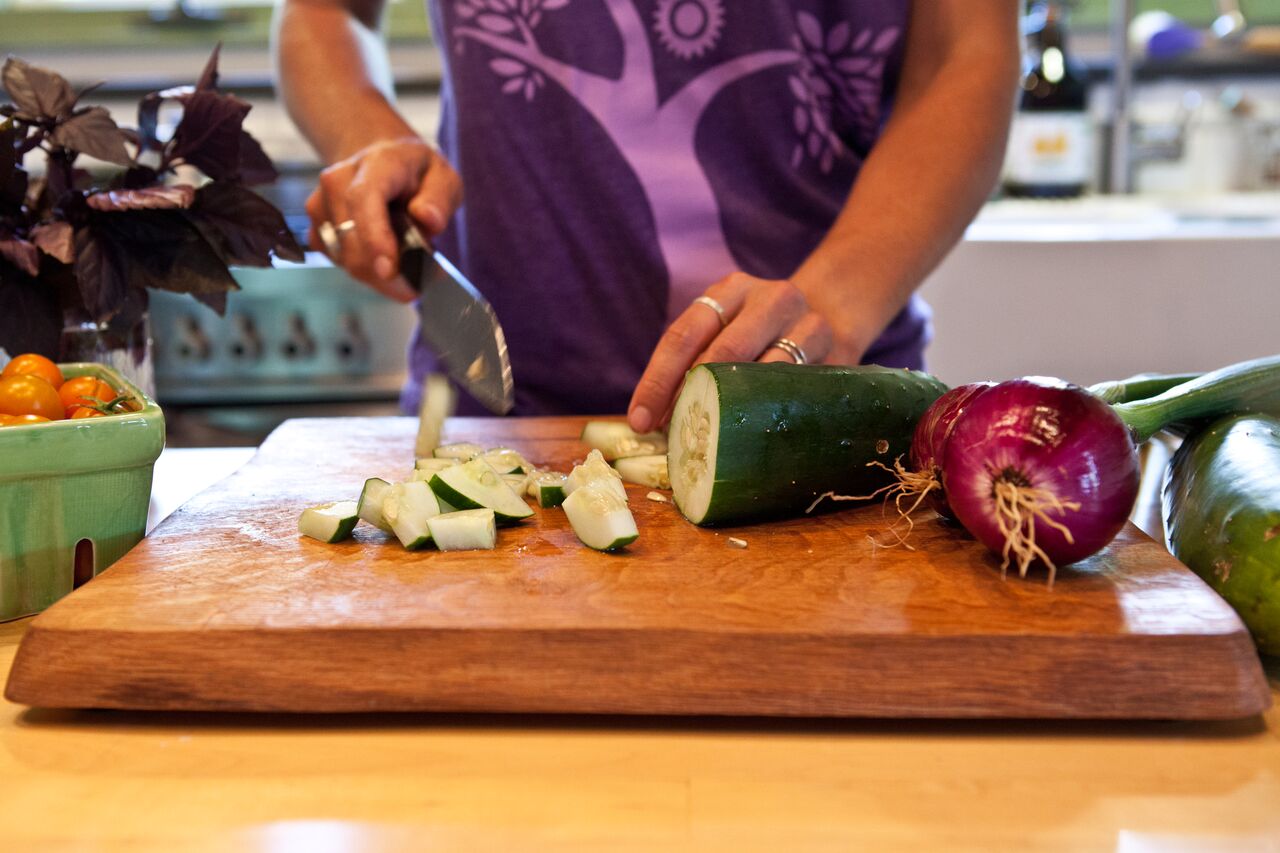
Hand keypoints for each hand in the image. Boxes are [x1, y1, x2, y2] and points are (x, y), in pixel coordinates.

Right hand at [305, 138, 462, 301]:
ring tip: (404, 262)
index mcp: (375, 165)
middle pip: (351, 240)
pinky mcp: (316, 231)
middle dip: (385, 273)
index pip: (364, 199)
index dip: (374, 237)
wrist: (381, 164)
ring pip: (346, 259)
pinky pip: (341, 264)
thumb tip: (428, 219)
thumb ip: (440, 198)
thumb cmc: (415, 174)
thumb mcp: (443, 177)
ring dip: (378, 274)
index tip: (389, 270)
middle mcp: (338, 182)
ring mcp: (321, 206)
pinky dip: (366, 273)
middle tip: (418, 283)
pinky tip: (383, 259)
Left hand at [627, 272, 835, 432]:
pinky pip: (799, 390)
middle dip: (692, 397)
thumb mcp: (725, 329)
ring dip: (733, 410)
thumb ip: (692, 362)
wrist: (832, 313)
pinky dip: (771, 414)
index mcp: (731, 289)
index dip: (658, 381)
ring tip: (710, 440)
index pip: (684, 335)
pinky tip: (752, 435)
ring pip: (766, 372)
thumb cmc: (759, 333)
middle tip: (672, 436)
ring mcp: (809, 323)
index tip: (640, 420)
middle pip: (723, 351)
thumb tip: (647, 421)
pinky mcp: (836, 353)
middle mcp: (772, 298)